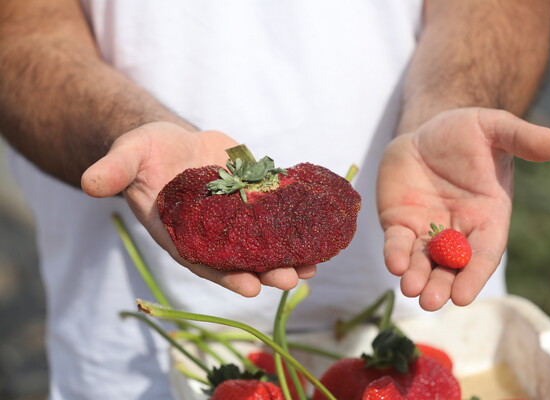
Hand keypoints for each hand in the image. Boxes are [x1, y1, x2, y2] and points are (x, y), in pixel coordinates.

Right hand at [81, 122, 315, 296]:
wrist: (170, 141)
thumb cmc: (145, 153)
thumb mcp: (126, 156)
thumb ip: (112, 170)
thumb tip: (89, 183)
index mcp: (179, 233)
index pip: (202, 261)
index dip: (226, 275)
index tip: (249, 287)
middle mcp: (210, 233)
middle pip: (240, 259)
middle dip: (266, 271)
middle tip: (291, 278)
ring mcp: (233, 218)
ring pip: (262, 243)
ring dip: (287, 256)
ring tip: (312, 267)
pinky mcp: (251, 198)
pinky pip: (276, 215)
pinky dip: (295, 224)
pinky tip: (319, 231)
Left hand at [377, 108, 549, 310]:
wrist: (426, 130)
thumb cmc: (466, 132)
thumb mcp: (494, 128)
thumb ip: (521, 137)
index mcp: (487, 217)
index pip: (483, 253)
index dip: (474, 275)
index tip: (462, 297)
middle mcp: (457, 230)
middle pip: (451, 266)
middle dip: (442, 285)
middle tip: (431, 302)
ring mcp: (426, 230)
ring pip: (423, 261)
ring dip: (417, 278)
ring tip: (411, 290)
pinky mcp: (399, 223)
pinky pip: (397, 242)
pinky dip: (396, 254)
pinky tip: (394, 264)